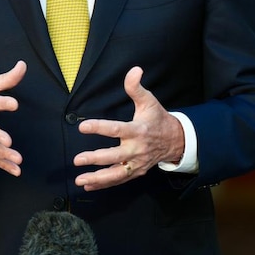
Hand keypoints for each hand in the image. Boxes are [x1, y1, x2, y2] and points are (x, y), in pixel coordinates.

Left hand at [73, 66, 184, 190]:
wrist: (176, 141)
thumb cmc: (158, 119)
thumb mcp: (149, 101)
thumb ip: (136, 87)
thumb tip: (134, 70)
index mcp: (138, 130)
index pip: (116, 129)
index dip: (99, 128)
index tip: (82, 127)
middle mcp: (137, 149)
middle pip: (114, 156)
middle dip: (95, 159)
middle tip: (77, 159)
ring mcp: (137, 163)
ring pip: (116, 174)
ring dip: (97, 178)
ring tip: (79, 179)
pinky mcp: (136, 172)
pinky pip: (119, 179)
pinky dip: (104, 184)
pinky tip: (88, 184)